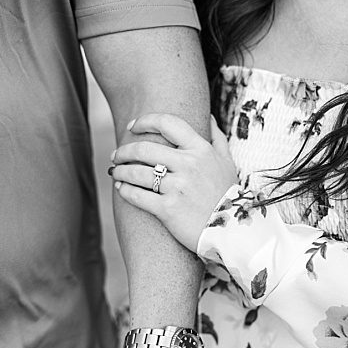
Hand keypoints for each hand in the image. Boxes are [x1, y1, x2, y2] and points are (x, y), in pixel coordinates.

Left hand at [111, 114, 235, 251]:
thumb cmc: (226, 194)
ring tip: (115, 172)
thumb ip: (217, 138)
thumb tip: (209, 117)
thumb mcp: (227, 162)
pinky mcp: (167, 209)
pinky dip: (124, 190)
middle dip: (124, 150)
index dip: (145, 121)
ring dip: (120, 170)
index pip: (168, 123)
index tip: (132, 127)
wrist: (231, 230)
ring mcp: (177, 187)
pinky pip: (137, 195)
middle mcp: (188, 165)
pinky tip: (121, 188)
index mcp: (201, 150)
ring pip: (136, 172)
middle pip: (144, 148)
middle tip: (116, 155)